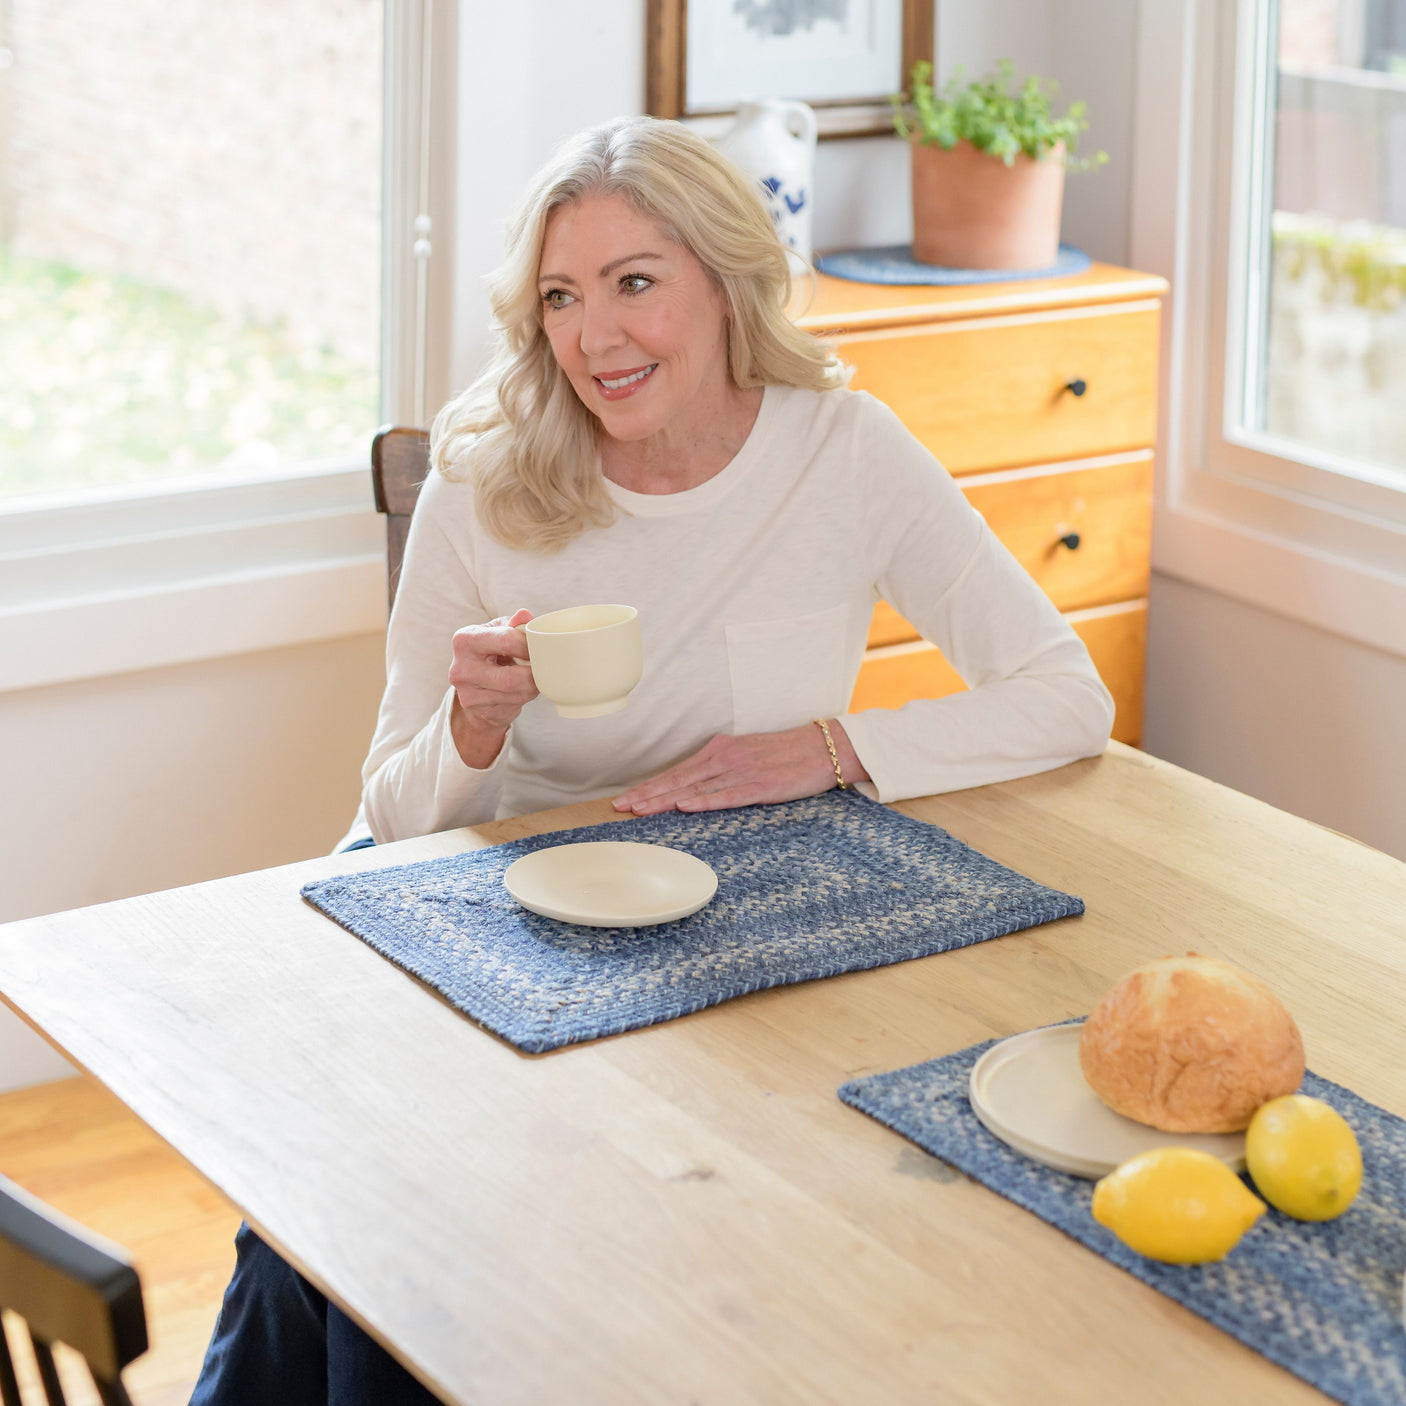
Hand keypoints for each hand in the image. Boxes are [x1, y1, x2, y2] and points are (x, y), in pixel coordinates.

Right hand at [448, 609, 537, 767]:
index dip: (530, 646)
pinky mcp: (474, 706)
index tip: (542, 648)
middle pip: (510, 677)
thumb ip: (514, 624)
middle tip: (544, 668)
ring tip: (534, 677)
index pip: (507, 641)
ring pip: (513, 692)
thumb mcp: (499, 631)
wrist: (474, 684)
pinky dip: (524, 696)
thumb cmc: (491, 651)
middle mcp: (460, 666)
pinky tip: (523, 688)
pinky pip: (511, 703)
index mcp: (464, 639)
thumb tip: (525, 615)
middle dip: (533, 673)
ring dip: (532, 686)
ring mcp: (465, 690)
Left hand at [612, 720, 868, 815]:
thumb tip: (693, 786)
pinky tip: (684, 807)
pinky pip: (727, 796)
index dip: (650, 786)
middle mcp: (725, 758)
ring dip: (665, 800)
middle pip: (678, 779)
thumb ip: (720, 768)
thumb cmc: (785, 755)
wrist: (823, 749)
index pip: (677, 771)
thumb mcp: (746, 755)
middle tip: (619, 807)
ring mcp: (741, 772)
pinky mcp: (760, 787)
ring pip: (695, 788)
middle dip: (647, 794)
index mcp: (720, 750)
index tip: (626, 798)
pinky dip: (703, 801)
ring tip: (640, 809)